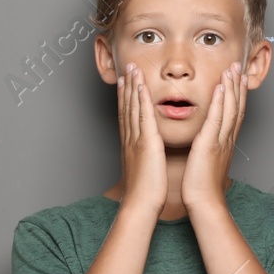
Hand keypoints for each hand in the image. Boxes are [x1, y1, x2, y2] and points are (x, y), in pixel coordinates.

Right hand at [116, 63, 167, 218]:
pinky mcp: (146, 141)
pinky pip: (143, 115)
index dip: (126, 98)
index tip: (125, 83)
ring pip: (133, 107)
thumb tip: (148, 154)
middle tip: (127, 69)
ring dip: (132, 86)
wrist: (141, 204)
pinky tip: (141, 85)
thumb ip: (145, 158)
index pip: (127, 116)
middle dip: (127, 87)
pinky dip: (141, 99)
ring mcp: (137, 138)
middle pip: (127, 107)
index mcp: (131, 145)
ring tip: (132, 69)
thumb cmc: (146, 192)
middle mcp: (131, 138)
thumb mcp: (143, 170)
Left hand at [182, 63, 246, 214]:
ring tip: (232, 69)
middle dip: (238, 85)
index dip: (237, 94)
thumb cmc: (202, 185)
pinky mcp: (210, 144)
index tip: (238, 78)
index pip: (234, 113)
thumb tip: (207, 141)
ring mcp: (220, 140)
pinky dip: (220, 101)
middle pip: (236, 107)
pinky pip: (217, 119)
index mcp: (225, 142)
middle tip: (239, 66)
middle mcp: (226, 139)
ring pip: (229, 109)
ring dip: (231, 87)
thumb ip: (210, 147)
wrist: (204, 201)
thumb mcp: (208, 161)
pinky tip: (221, 87)